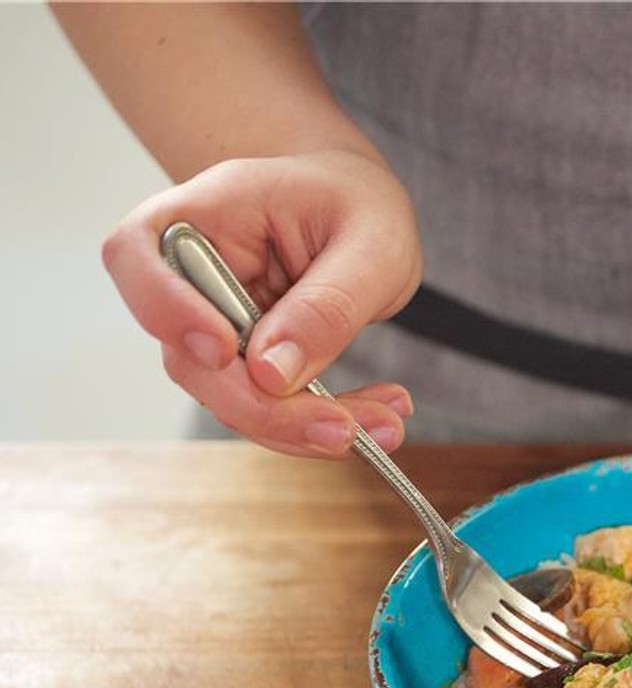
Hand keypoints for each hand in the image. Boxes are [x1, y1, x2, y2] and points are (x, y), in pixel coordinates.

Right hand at [103, 148, 422, 457]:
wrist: (357, 212)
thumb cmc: (357, 205)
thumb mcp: (372, 244)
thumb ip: (328, 304)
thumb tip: (272, 373)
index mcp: (211, 210)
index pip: (137, 252)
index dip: (164, 308)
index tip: (224, 350)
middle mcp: (195, 272)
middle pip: (189, 356)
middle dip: (267, 407)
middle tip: (345, 430)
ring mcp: (211, 322)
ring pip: (228, 397)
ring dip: (303, 425)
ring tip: (386, 423)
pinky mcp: (240, 361)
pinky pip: (264, 406)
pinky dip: (318, 421)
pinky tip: (376, 416)